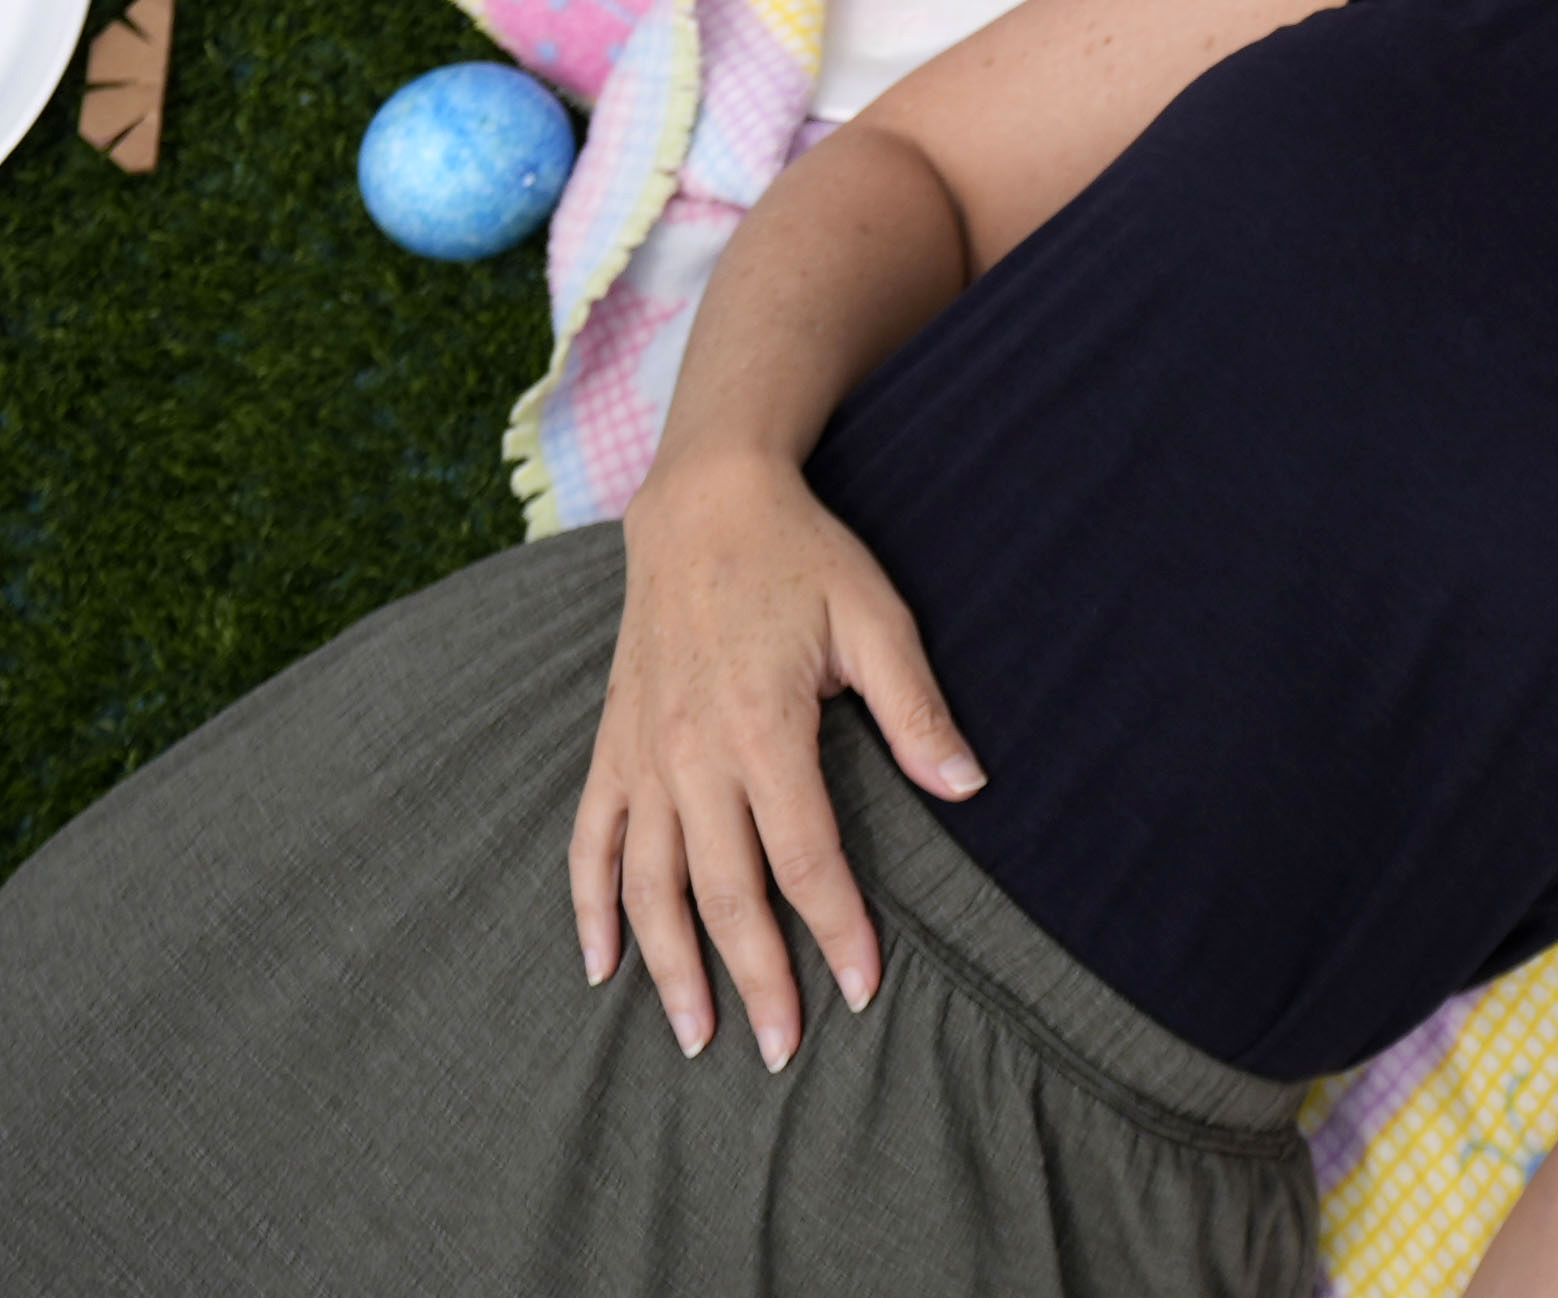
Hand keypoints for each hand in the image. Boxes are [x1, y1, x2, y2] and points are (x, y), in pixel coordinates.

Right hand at [567, 452, 981, 1066]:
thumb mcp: (877, 618)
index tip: (863, 987)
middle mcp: (689, 756)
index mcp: (762, 729)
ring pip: (648, 887)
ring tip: (695, 1035)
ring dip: (670, 967)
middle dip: (756, 978)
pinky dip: (590, 910)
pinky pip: (589, 845)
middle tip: (782, 1049)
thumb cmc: (802, 560)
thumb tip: (968, 787)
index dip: (836, 929)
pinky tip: (602, 966)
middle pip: (723, 893)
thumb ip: (917, 710)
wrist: (704, 507)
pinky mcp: (611, 750)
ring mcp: (641, 757)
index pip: (804, 859)